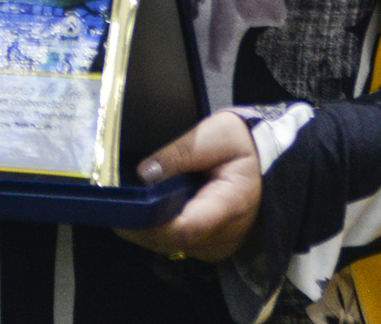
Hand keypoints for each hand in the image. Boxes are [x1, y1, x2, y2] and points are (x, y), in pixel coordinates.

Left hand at [115, 112, 261, 262]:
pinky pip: (176, 242)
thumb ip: (180, 153)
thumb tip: (144, 174)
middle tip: (110, 202)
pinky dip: (156, 228)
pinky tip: (142, 208)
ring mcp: (217, 245)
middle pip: (171, 242)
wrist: (270, 161)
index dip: (149, 224)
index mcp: (230, 206)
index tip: (120, 209)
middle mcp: (224, 236)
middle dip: (137, 225)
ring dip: (143, 228)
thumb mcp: (215, 135)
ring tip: (124, 202)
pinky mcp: (209, 245)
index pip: (185, 228)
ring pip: (169, 246)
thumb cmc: (243, 144)